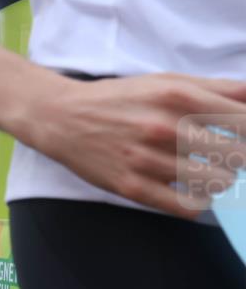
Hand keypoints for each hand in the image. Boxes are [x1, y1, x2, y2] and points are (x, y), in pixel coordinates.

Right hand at [25, 73, 245, 218]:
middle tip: (225, 155)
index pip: (245, 122)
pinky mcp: (131, 186)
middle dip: (240, 157)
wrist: (61, 118)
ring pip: (215, 183)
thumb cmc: (118, 99)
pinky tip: (191, 191)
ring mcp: (147, 160)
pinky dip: (198, 203)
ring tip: (207, 171)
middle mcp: (164, 128)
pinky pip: (185, 207)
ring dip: (220, 179)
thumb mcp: (167, 81)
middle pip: (237, 155)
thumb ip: (218, 88)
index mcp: (179, 97)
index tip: (242, 137)